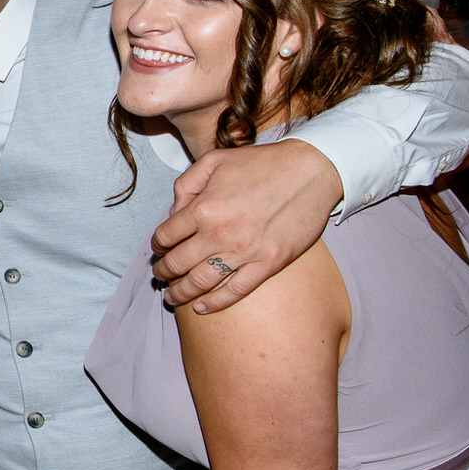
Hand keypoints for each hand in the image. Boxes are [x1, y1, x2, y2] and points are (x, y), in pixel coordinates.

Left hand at [152, 139, 340, 312]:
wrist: (310, 171)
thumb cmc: (262, 163)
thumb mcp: (214, 160)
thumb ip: (186, 185)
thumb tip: (174, 212)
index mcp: (204, 208)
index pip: (166, 236)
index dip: (158, 245)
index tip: (159, 249)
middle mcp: (220, 233)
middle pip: (178, 263)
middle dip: (164, 272)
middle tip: (160, 276)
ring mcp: (244, 252)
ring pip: (201, 283)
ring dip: (181, 293)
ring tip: (173, 297)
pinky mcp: (268, 263)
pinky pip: (235, 291)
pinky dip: (215, 303)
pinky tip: (201, 308)